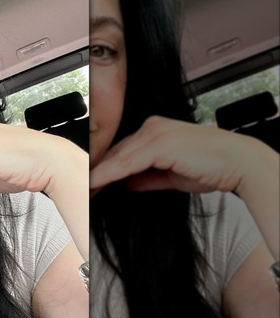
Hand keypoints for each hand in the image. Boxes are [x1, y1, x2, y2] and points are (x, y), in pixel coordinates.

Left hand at [90, 116, 264, 194]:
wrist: (241, 164)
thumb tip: (126, 184)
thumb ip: (146, 178)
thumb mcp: (172, 176)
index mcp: (156, 131)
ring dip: (96, 174)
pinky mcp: (159, 143)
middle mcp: (152, 127)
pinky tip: (95, 184)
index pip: (121, 151)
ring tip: (80, 190)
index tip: (88, 183)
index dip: (103, 168)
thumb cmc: (215, 168)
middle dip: (95, 171)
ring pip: (117, 157)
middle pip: (115, 152)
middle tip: (77, 189)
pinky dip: (108, 174)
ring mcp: (155, 132)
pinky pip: (126, 162)